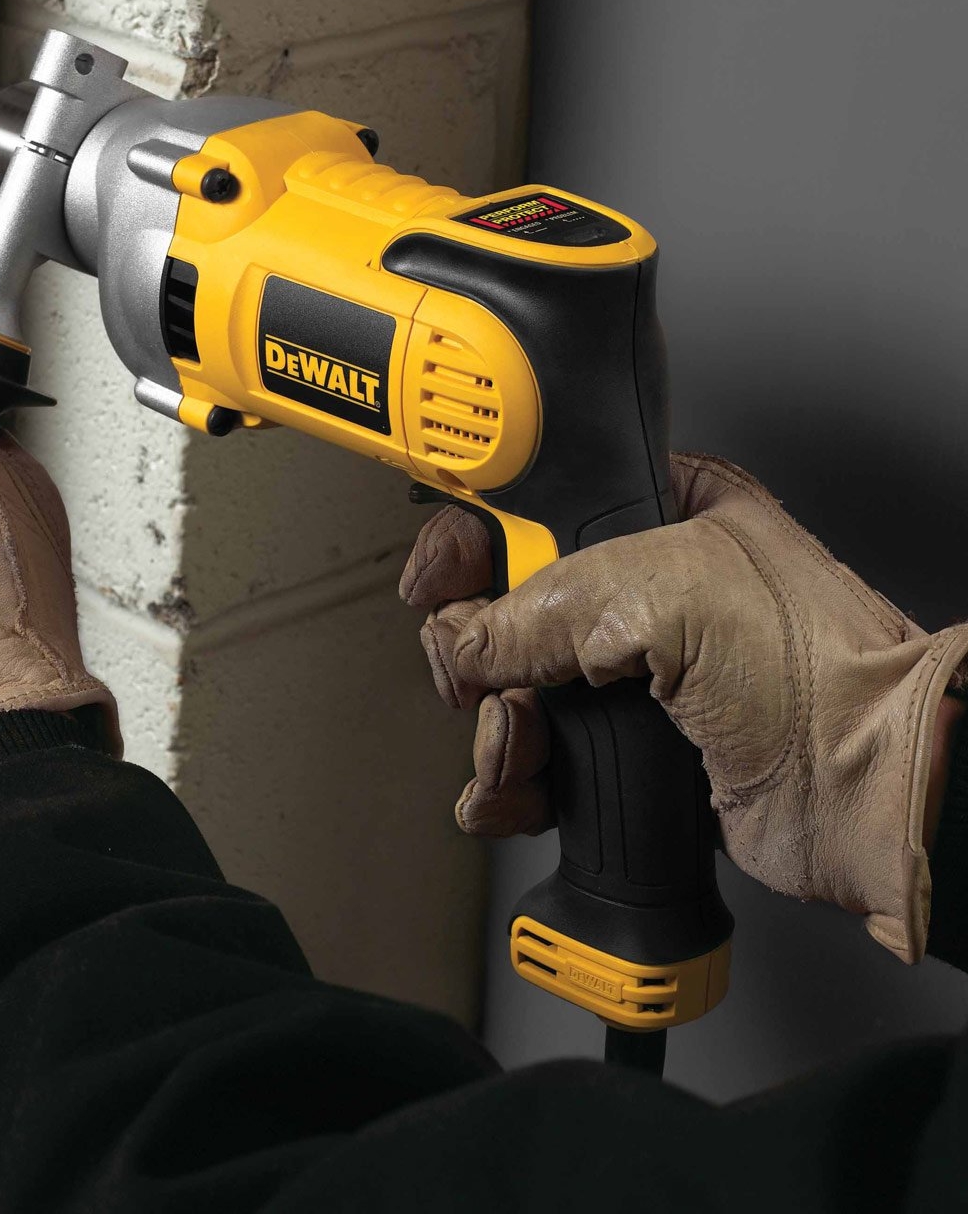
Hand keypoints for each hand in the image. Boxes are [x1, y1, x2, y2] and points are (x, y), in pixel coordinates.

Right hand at [401, 454, 967, 962]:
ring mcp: (631, 676)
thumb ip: (540, 608)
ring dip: (496, 732)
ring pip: (509, 693)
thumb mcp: (659, 596)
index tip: (434, 581)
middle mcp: (639, 592)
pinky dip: (509, 785)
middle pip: (503, 612)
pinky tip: (516, 793)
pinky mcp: (628, 750)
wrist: (870, 795)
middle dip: (478, 658)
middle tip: (482, 681)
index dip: (472, 541)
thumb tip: (461, 641)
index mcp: (657, 516)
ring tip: (522, 748)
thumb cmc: (819, 670)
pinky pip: (535, 760)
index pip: (532, 509)